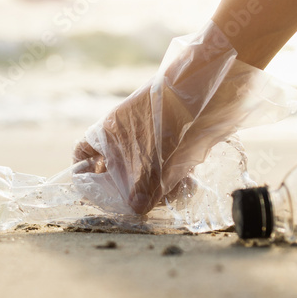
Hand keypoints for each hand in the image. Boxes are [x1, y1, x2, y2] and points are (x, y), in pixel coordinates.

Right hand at [72, 22, 293, 214]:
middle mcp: (126, 132)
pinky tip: (187, 185)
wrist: (213, 86)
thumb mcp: (154, 162)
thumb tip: (136, 211)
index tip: (97, 193)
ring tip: (170, 196)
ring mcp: (151, 133)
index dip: (85, 173)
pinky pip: (168, 163)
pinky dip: (175, 176)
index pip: (83, 153)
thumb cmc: (173, 120)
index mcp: (109, 131)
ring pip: (145, 168)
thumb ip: (143, 190)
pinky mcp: (176, 136)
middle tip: (139, 204)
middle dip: (128, 189)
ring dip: (156, 186)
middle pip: (117, 167)